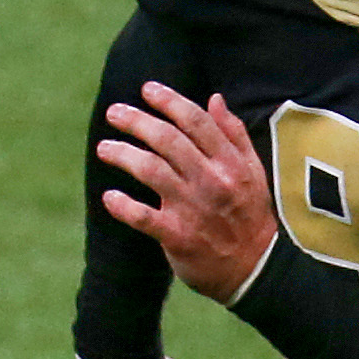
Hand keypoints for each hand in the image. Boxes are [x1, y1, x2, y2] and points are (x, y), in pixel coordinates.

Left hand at [94, 82, 277, 303]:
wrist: (254, 268)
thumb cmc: (249, 215)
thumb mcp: (253, 171)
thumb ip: (233, 134)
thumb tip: (215, 98)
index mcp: (230, 163)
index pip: (196, 122)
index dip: (169, 101)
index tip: (146, 89)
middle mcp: (212, 181)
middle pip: (168, 141)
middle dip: (137, 122)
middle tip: (114, 112)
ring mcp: (193, 209)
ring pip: (152, 171)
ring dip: (123, 155)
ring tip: (104, 148)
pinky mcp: (178, 237)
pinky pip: (144, 218)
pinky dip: (124, 207)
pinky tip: (109, 197)